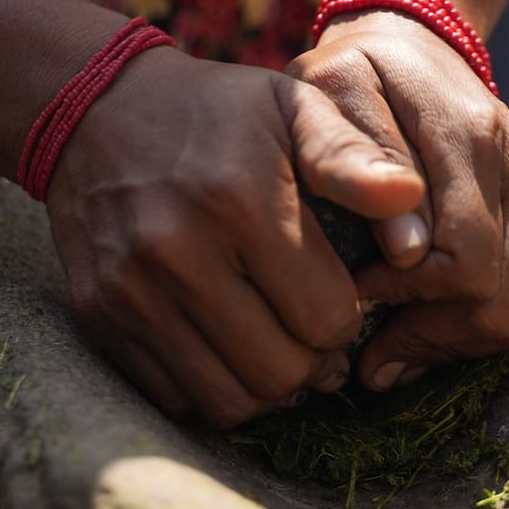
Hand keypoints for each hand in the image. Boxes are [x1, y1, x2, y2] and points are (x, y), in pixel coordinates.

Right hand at [46, 46, 424, 426]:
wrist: (99, 111)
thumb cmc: (224, 114)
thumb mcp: (296, 108)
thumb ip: (354, 156)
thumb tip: (411, 195)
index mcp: (241, 201)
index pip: (327, 318)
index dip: (350, 318)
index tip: (344, 297)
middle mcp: (177, 252)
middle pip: (280, 372)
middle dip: (315, 363)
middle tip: (318, 335)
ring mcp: (130, 291)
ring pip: (228, 401)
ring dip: (268, 386)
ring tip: (281, 347)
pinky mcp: (98, 316)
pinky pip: (174, 396)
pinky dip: (213, 386)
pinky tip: (230, 345)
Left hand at [286, 11, 508, 390]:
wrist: (412, 39)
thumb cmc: (351, 72)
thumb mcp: (329, 92)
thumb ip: (358, 161)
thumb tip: (408, 254)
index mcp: (471, 135)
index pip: (467, 261)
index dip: (410, 301)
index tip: (353, 298)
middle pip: (501, 301)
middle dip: (434, 338)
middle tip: (371, 353)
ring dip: (458, 343)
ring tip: (397, 345)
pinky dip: (480, 328)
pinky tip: (427, 327)